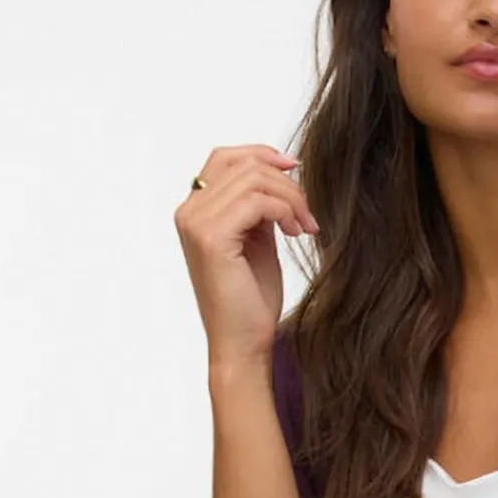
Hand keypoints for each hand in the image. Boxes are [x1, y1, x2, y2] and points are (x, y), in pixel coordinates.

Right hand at [175, 144, 318, 370]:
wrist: (243, 343)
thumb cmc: (250, 300)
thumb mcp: (257, 240)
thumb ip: (258, 206)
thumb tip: (281, 172)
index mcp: (195, 211)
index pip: (225, 158)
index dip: (262, 154)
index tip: (296, 169)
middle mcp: (189, 212)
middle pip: (244, 164)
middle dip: (286, 184)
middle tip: (308, 216)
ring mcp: (196, 223)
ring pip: (253, 179)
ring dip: (290, 199)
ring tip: (304, 227)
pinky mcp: (211, 237)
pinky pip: (257, 201)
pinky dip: (285, 211)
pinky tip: (295, 233)